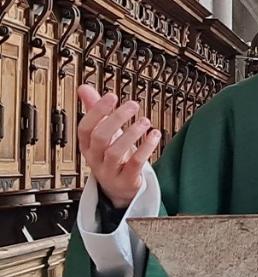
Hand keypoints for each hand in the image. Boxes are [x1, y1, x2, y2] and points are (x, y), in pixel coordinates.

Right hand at [77, 85, 161, 208]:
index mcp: (88, 146)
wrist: (119, 188)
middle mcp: (96, 158)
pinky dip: (145, 148)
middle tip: (133, 105)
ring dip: (132, 133)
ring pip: (116, 152)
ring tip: (145, 121)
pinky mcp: (126, 180)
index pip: (85, 128)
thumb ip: (94, 110)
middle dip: (116, 118)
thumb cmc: (112, 156)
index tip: (111, 96)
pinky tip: (154, 135)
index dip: (96, 111)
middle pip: (100, 137)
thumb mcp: (102, 134)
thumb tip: (84, 88)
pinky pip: (135, 164)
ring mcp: (110, 171)